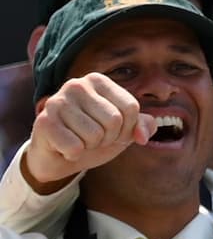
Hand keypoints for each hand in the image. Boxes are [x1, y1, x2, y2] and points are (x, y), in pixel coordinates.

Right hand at [19, 72, 154, 190]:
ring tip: (78, 140)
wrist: (59, 157)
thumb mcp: (124, 130)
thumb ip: (143, 126)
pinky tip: (64, 147)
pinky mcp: (44, 121)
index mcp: (98, 81)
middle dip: (108, 138)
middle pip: (114, 120)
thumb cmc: (94, 138)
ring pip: (95, 135)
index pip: (131, 107)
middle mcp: (76, 84)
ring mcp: (57, 101)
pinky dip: (74, 154)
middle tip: (93, 138)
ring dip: (90, 146)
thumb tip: (142, 136)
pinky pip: (75, 147)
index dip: (127, 128)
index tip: (112, 131)